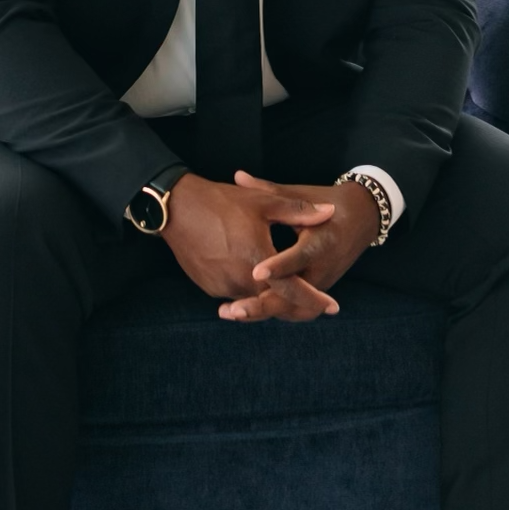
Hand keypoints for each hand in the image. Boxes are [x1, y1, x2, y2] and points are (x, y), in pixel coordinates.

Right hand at [161, 173, 338, 321]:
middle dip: (292, 299)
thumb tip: (329, 212)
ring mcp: (221, 287)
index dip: (313, 299)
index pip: (292, 290)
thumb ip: (299, 210)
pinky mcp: (208, 287)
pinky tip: (251, 272)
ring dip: (268, 293)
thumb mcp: (263, 203)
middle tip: (311, 297)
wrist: (176, 208)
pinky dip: (248, 288)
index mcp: (257, 260)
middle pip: (273, 300)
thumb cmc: (221, 202)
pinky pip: (235, 293)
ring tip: (279, 281)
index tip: (332, 307)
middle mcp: (239, 280)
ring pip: (254, 297)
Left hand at [225, 173, 380, 322]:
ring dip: (263, 312)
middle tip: (232, 310)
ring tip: (230, 313)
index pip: (298, 259)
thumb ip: (267, 191)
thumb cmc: (328, 202)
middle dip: (262, 305)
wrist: (363, 219)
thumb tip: (238, 177)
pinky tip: (246, 312)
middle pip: (293, 295)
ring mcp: (322, 283)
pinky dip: (273, 311)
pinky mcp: (319, 291)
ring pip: (293, 307)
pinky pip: (296, 307)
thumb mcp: (301, 195)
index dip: (277, 267)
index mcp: (321, 242)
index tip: (255, 273)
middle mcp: (323, 268)